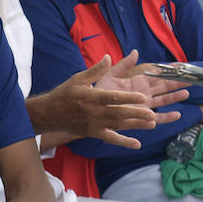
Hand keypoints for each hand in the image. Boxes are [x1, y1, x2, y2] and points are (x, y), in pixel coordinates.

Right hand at [26, 52, 189, 149]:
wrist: (50, 114)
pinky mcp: (94, 133)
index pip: (112, 97)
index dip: (128, 97)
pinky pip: (111, 138)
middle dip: (136, 113)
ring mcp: (94, 124)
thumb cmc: (66, 93)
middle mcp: (93, 112)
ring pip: (118, 125)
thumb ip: (96, 70)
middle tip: (152, 113)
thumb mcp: (79, 78)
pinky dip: (124, 142)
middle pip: (118, 113)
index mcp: (90, 96)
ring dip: (135, 125)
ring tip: (151, 123)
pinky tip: (137, 144)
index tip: (142, 97)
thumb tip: (108, 57)